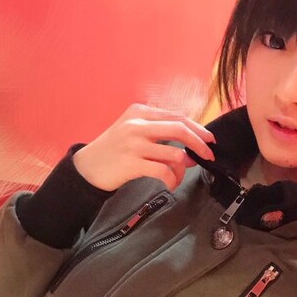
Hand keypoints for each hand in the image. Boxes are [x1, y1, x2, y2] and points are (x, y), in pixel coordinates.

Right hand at [72, 103, 216, 192]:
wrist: (87, 167)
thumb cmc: (114, 150)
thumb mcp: (133, 130)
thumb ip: (158, 132)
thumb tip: (189, 147)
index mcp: (140, 112)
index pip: (177, 117)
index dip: (198, 128)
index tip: (209, 140)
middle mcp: (137, 124)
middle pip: (180, 129)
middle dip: (200, 144)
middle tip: (209, 156)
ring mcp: (134, 144)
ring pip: (175, 154)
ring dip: (183, 169)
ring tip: (177, 176)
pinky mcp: (131, 163)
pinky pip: (163, 172)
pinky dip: (172, 180)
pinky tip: (170, 184)